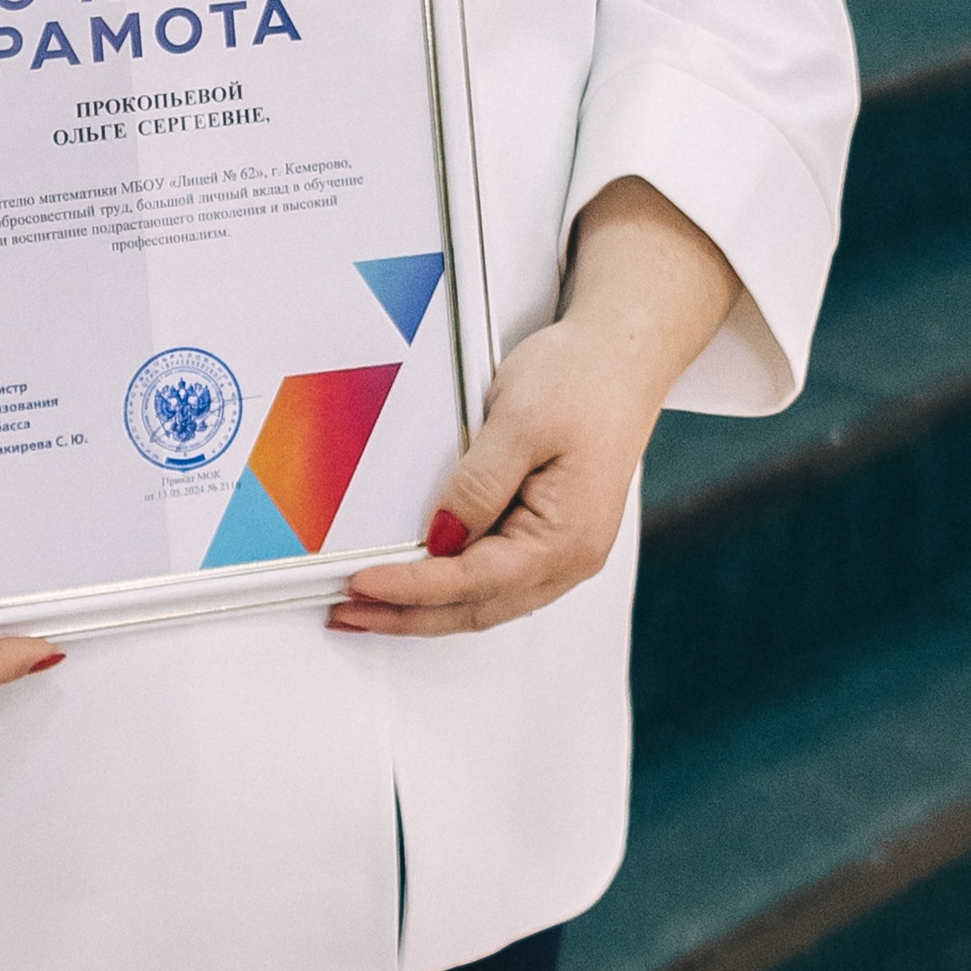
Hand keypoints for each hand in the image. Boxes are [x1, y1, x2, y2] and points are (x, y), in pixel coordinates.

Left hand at [328, 176, 736, 639]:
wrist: (622, 355)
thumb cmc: (582, 379)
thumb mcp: (520, 422)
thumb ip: (478, 485)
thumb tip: (441, 538)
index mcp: (566, 538)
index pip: (473, 581)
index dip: (410, 588)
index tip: (360, 584)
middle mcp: (570, 558)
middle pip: (477, 607)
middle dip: (408, 616)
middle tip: (347, 612)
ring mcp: (564, 550)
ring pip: (485, 600)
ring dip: (426, 607)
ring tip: (370, 605)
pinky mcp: (552, 533)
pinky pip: (496, 577)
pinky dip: (452, 585)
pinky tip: (420, 580)